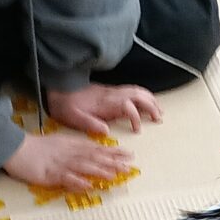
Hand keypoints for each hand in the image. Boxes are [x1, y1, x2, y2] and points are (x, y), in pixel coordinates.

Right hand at [2, 132, 132, 190]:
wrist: (16, 148)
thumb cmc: (38, 147)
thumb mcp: (61, 143)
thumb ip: (77, 148)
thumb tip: (94, 153)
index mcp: (73, 145)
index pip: (97, 149)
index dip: (114, 152)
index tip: (129, 155)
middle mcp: (70, 153)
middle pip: (94, 158)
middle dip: (112, 162)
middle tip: (129, 167)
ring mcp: (60, 163)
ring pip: (83, 167)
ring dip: (100, 171)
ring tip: (115, 175)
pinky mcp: (49, 174)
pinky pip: (65, 178)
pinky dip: (77, 182)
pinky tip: (88, 185)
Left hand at [47, 83, 161, 135]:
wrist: (59, 87)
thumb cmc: (66, 105)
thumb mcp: (73, 117)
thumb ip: (90, 123)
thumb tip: (106, 132)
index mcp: (105, 103)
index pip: (128, 106)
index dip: (135, 117)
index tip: (137, 130)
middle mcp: (112, 95)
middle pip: (138, 96)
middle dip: (151, 106)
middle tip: (159, 119)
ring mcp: (113, 92)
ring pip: (137, 91)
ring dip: (150, 100)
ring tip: (159, 111)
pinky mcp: (112, 91)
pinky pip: (133, 90)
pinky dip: (144, 95)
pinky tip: (148, 102)